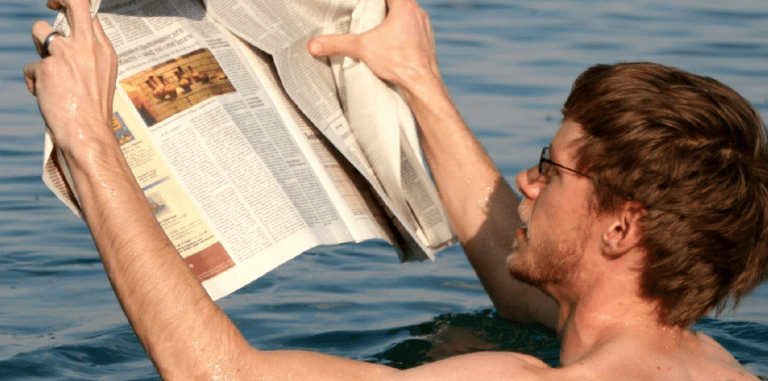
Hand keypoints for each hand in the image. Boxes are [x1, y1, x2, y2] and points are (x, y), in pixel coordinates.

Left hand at [24, 0, 116, 155]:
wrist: (88, 133)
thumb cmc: (94, 111)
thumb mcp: (102, 77)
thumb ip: (88, 55)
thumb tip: (63, 40)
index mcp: (105, 50)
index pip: (89, 14)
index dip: (72, 7)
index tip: (61, 7)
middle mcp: (88, 47)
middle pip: (74, 2)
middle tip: (51, 4)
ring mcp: (67, 54)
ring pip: (40, 30)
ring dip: (39, 48)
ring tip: (49, 72)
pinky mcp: (47, 67)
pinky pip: (32, 67)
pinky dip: (36, 83)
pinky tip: (48, 97)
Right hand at [308, 0, 440, 93]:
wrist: (422, 85)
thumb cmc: (399, 63)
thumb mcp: (362, 49)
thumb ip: (337, 44)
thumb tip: (314, 44)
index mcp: (405, 6)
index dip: (374, 0)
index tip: (364, 4)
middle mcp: (418, 13)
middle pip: (396, 1)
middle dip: (381, 6)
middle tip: (367, 11)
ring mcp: (424, 27)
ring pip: (407, 14)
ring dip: (393, 18)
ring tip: (377, 25)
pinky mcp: (426, 41)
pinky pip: (413, 28)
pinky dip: (402, 31)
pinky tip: (391, 41)